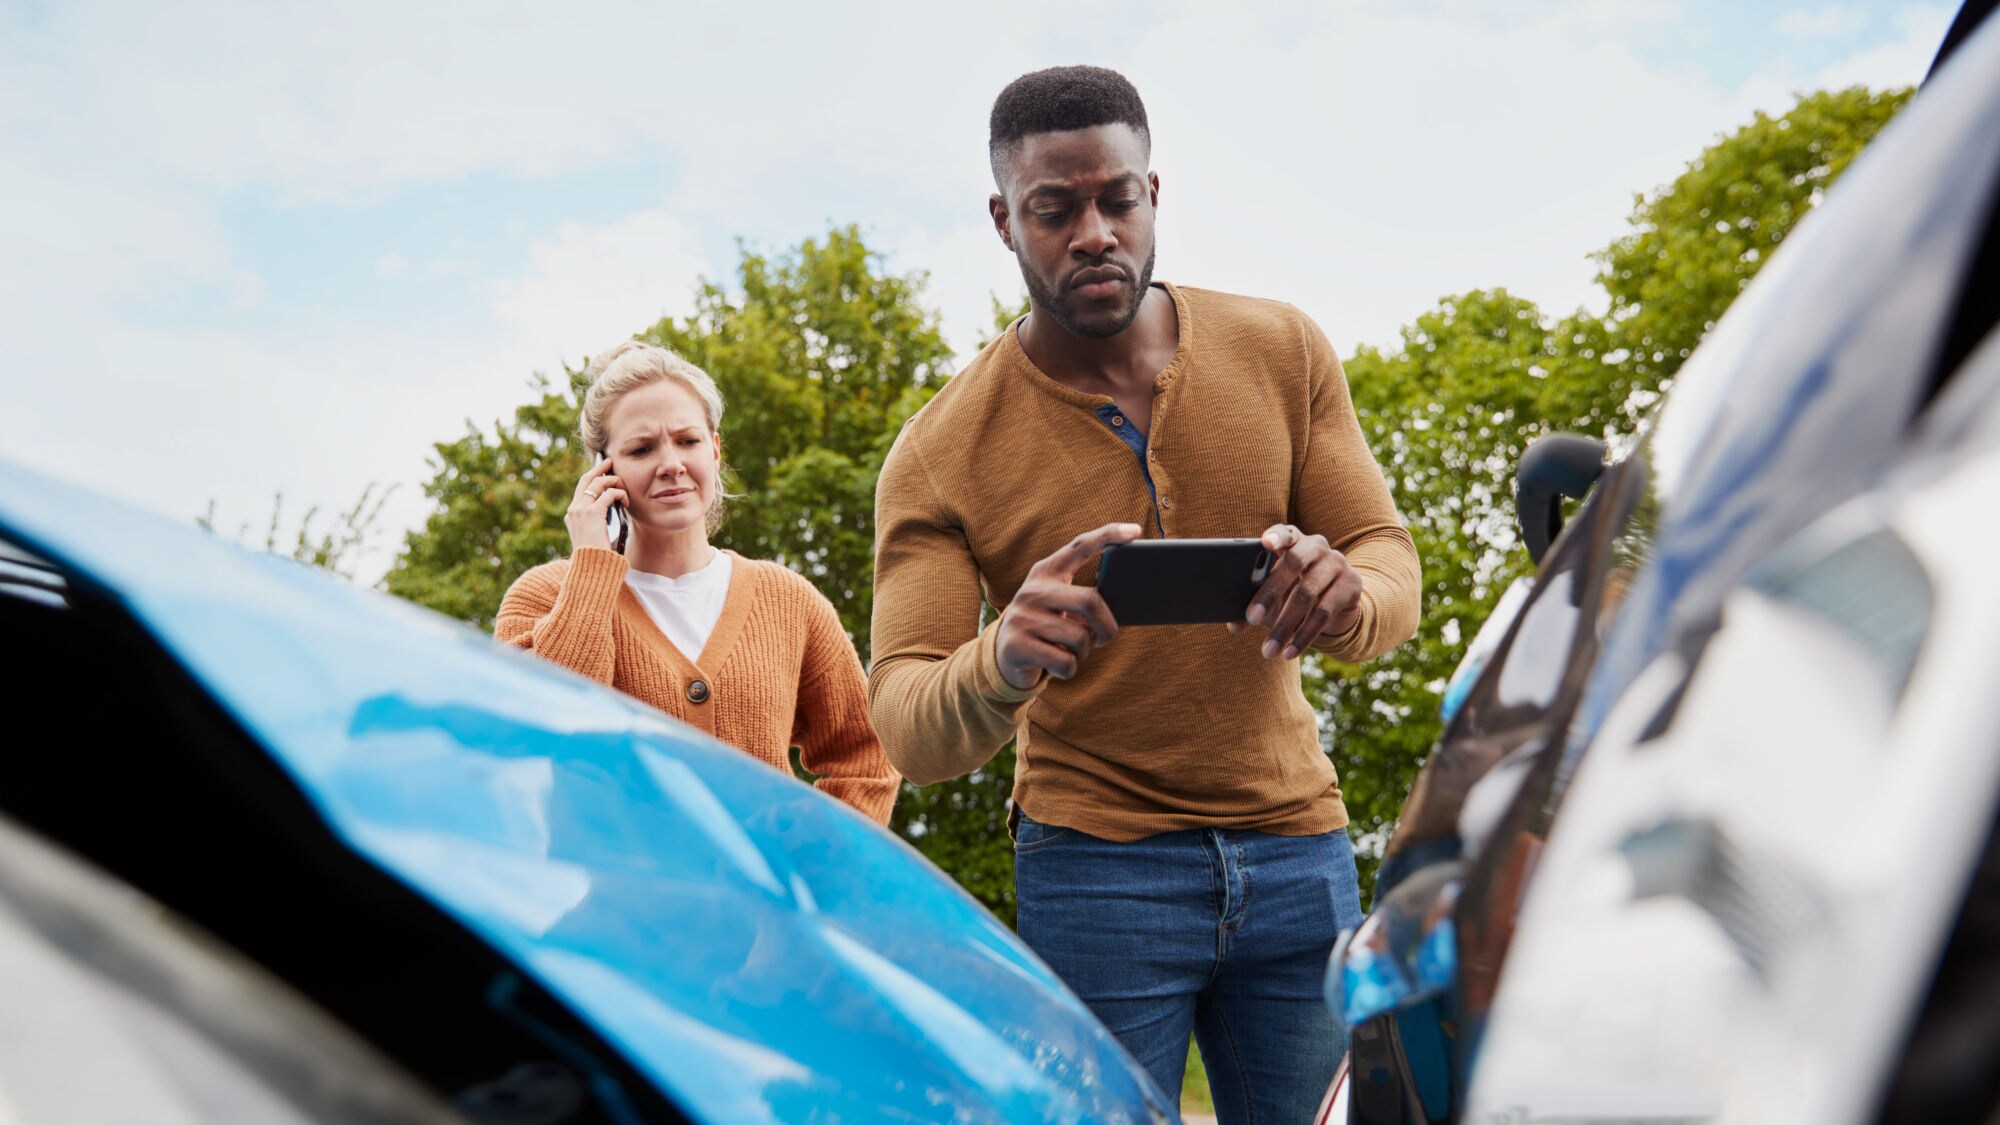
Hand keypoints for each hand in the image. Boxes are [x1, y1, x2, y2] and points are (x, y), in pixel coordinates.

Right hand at [565, 458, 627, 552]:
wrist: (591, 567)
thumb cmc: (596, 555)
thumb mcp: (593, 536)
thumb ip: (596, 521)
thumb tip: (610, 507)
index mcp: (571, 514)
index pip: (580, 488)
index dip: (592, 476)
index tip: (602, 470)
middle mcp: (573, 509)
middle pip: (586, 479)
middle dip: (599, 468)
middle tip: (610, 462)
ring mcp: (580, 510)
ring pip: (598, 483)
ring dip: (613, 481)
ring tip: (623, 486)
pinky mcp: (592, 513)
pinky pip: (608, 494)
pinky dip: (619, 494)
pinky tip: (625, 501)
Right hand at [995, 522, 1141, 689]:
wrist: (1003, 654)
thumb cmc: (1046, 625)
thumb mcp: (1058, 603)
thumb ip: (1082, 598)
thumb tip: (1120, 609)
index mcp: (1046, 572)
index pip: (1080, 546)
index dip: (1109, 536)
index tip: (1136, 531)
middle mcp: (1032, 590)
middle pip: (1090, 601)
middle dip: (1108, 626)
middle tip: (1106, 637)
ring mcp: (1022, 617)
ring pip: (1080, 639)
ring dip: (1085, 652)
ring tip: (1071, 650)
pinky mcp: (1016, 646)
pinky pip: (1065, 662)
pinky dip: (1070, 669)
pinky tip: (1057, 665)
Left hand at [1229, 523, 1362, 659]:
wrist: (1337, 601)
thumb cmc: (1293, 592)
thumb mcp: (1274, 596)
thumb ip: (1253, 604)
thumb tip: (1234, 626)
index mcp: (1293, 540)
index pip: (1285, 532)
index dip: (1276, 536)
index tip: (1265, 544)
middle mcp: (1316, 546)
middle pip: (1293, 563)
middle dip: (1269, 593)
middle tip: (1252, 619)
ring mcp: (1337, 563)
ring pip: (1307, 594)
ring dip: (1285, 625)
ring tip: (1269, 650)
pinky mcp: (1351, 584)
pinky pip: (1324, 612)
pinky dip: (1304, 635)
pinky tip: (1290, 651)